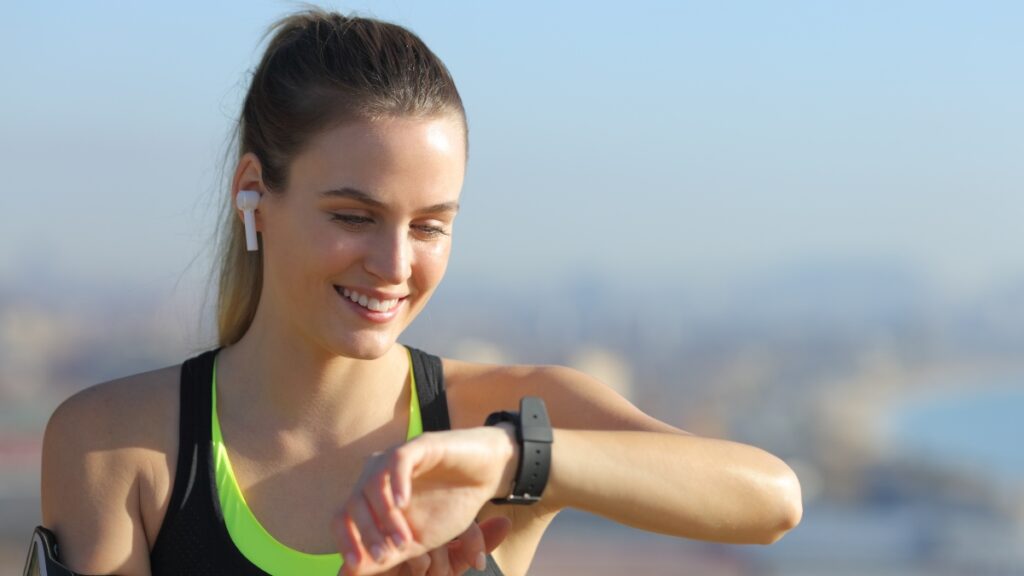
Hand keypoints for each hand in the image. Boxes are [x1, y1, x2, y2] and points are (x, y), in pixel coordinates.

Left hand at [332, 427, 516, 575]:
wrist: (488, 474)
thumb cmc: (452, 504)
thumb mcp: (419, 540)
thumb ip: (387, 555)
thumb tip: (350, 573)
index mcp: (373, 496)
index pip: (343, 517)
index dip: (345, 541)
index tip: (354, 566)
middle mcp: (378, 473)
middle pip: (354, 502)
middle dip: (367, 533)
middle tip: (386, 555)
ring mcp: (396, 456)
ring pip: (373, 484)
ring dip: (385, 516)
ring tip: (404, 540)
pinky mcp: (419, 444)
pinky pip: (397, 461)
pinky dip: (396, 484)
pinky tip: (404, 504)